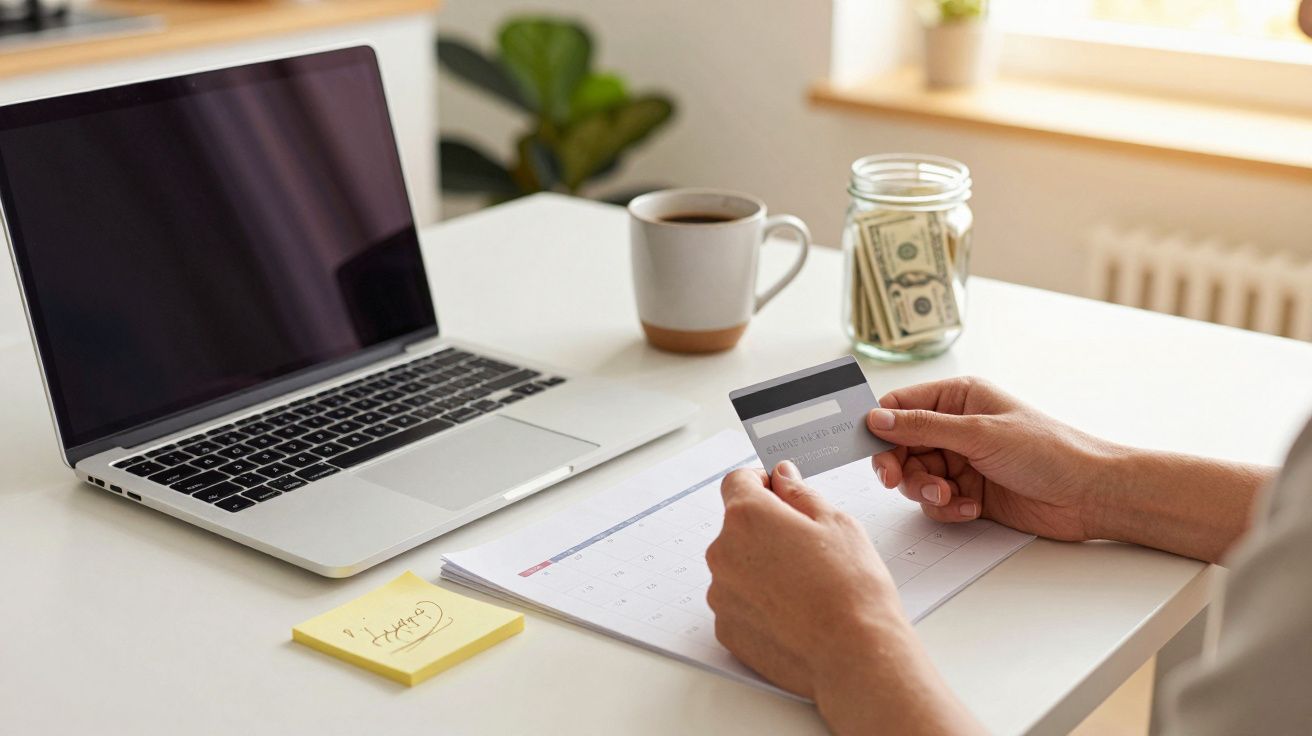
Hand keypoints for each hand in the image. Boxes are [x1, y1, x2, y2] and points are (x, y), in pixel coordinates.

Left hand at [707, 462, 981, 734]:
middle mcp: (723, 553)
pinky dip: (758, 603)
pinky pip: (738, 603)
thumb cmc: (851, 588)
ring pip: (738, 567)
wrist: (854, 655)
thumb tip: (782, 477)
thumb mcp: (836, 522)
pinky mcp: (726, 629)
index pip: (737, 482)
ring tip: (804, 587)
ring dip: (761, 568)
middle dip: (766, 530)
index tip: (779, 492)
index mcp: (747, 517)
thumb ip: (799, 493)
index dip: (762, 483)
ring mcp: (721, 594)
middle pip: (738, 528)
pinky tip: (793, 613)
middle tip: (807, 549)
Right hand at [867, 376, 1115, 541]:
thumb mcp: (980, 433)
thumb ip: (923, 427)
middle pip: (901, 446)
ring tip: (950, 496)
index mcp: (959, 398)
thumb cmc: (1050, 450)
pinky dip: (947, 508)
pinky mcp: (970, 491)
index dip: (881, 426)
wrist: (1090, 495)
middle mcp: (957, 427)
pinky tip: (971, 507)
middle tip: (897, 480)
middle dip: (901, 466)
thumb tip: (878, 419)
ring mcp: (963, 461)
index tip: (872, 447)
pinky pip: (936, 502)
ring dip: (926, 490)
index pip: (901, 405)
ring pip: (915, 476)